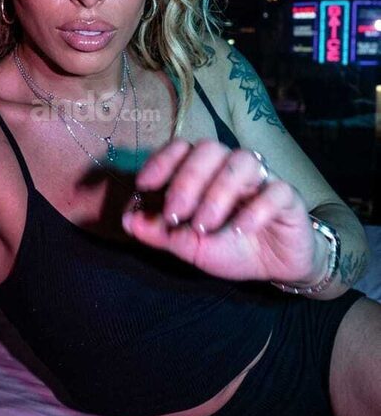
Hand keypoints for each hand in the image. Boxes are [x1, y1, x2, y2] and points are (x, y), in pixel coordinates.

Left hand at [122, 138, 325, 284]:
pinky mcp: (288, 197)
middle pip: (209, 149)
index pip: (183, 148)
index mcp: (206, 172)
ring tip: (205, 226)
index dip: (162, 160)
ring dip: (217, 194)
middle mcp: (232, 167)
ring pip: (242, 162)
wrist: (275, 267)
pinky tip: (240, 231)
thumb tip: (128, 219)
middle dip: (187, 181)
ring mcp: (262, 179)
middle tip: (176, 216)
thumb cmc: (230, 246)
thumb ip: (160, 232)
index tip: (144, 185)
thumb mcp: (189, 245)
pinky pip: (275, 190)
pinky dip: (255, 209)